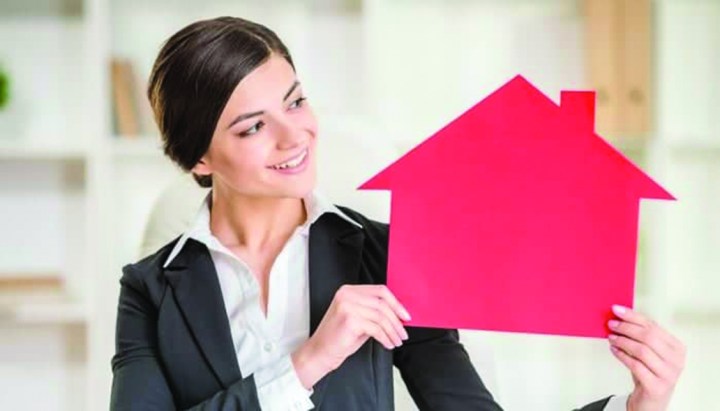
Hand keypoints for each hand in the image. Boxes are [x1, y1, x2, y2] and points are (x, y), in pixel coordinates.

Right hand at [292, 284, 410, 388]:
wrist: (320, 352)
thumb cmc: (338, 338)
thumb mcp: (358, 319)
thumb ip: (374, 312)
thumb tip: (397, 315)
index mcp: (349, 290)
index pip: (380, 291)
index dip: (396, 303)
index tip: (405, 316)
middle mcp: (347, 295)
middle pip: (382, 303)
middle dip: (396, 320)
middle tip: (403, 333)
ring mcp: (347, 306)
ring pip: (381, 316)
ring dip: (392, 331)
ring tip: (396, 341)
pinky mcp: (350, 320)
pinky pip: (376, 328)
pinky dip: (385, 337)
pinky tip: (387, 344)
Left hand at [607, 305, 685, 410]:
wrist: (651, 401)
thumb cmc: (649, 372)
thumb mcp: (649, 352)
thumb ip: (641, 336)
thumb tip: (620, 316)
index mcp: (677, 347)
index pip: (653, 326)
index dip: (633, 316)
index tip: (617, 309)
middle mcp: (676, 360)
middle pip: (648, 337)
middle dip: (626, 328)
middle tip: (611, 324)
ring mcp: (668, 374)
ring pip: (641, 350)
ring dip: (622, 341)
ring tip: (611, 337)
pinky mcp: (656, 386)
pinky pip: (635, 366)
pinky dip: (622, 355)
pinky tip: (614, 350)